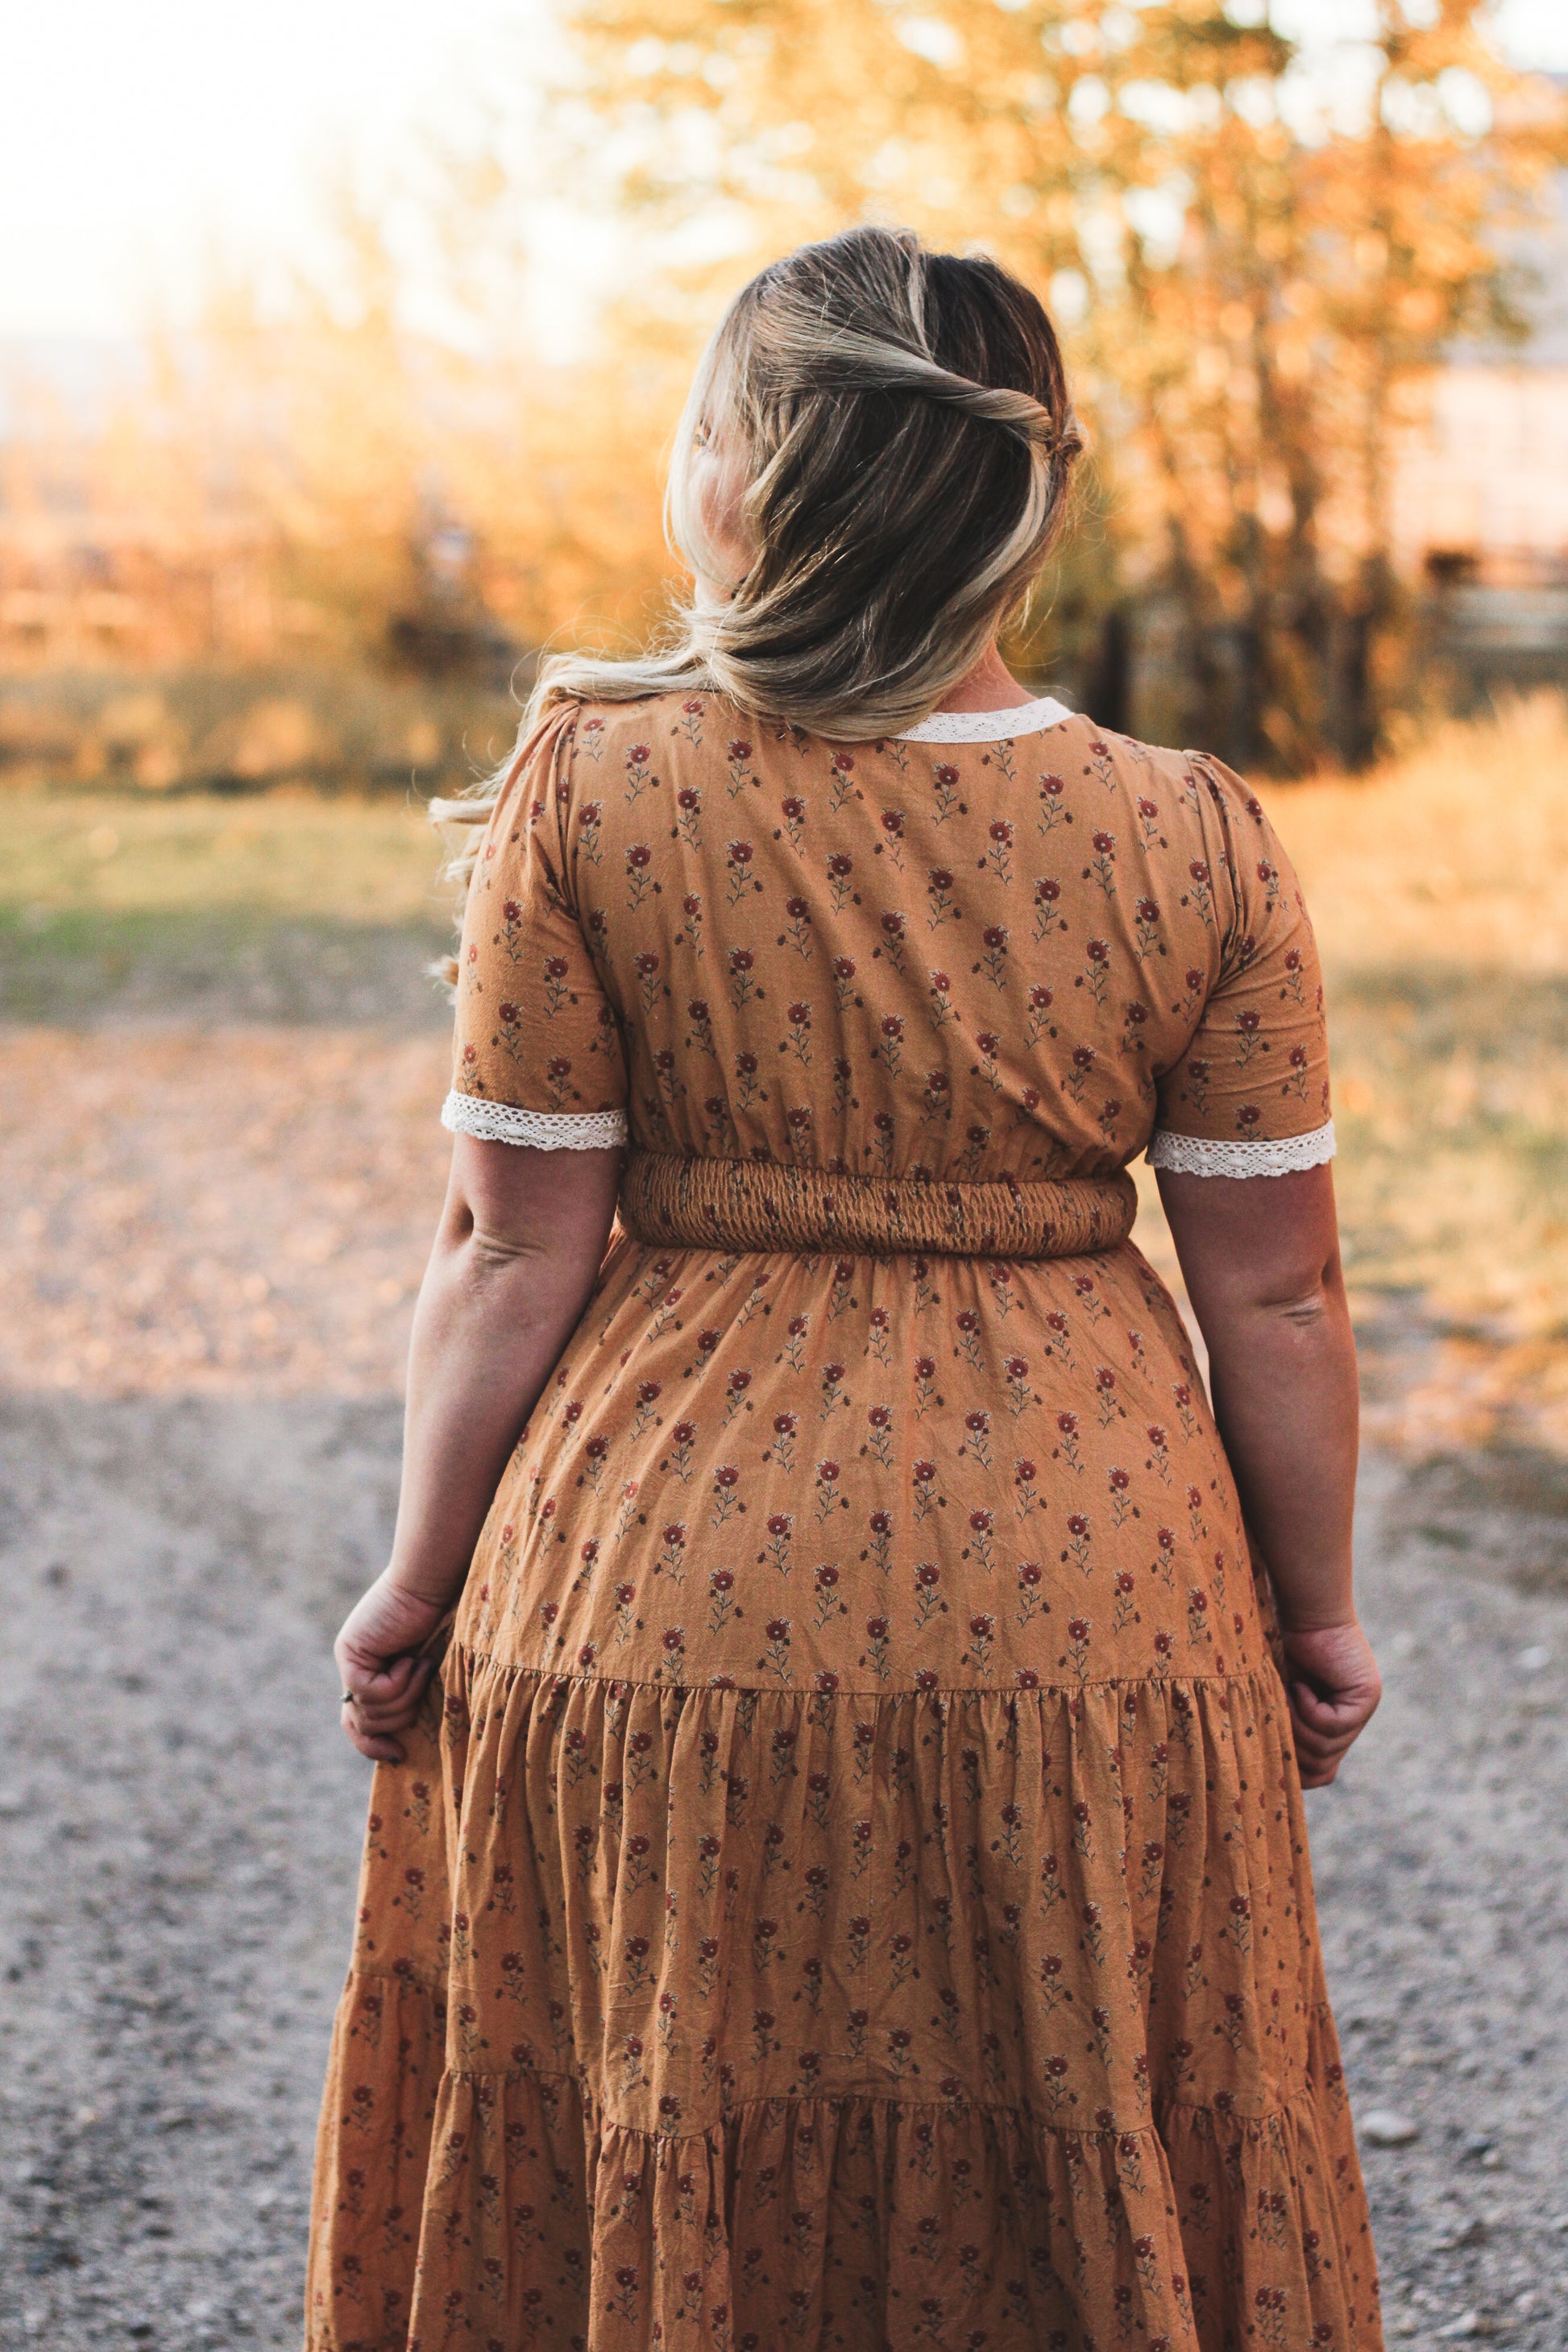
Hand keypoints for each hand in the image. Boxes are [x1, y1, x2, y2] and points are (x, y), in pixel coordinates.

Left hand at [334, 1573, 447, 1763]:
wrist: (431, 1583)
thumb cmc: (441, 1619)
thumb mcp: (424, 1670)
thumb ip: (409, 1695)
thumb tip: (401, 1746)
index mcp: (369, 1673)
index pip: (356, 1723)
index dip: (371, 1745)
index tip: (397, 1755)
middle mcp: (353, 1668)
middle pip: (363, 1724)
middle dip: (396, 1719)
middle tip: (421, 1686)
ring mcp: (348, 1661)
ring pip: (370, 1713)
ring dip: (405, 1696)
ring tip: (420, 1665)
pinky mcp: (350, 1655)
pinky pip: (373, 1693)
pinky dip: (399, 1682)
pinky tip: (410, 1658)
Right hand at [1280, 1619, 1381, 1788]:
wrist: (1303, 1610)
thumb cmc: (1282, 1646)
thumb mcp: (1278, 1697)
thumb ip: (1284, 1727)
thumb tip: (1275, 1770)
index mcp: (1333, 1725)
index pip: (1323, 1773)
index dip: (1296, 1772)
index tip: (1272, 1744)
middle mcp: (1352, 1721)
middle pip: (1323, 1769)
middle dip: (1293, 1749)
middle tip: (1277, 1715)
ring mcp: (1363, 1710)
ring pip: (1327, 1750)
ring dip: (1298, 1726)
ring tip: (1287, 1695)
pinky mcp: (1365, 1697)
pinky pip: (1333, 1726)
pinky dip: (1309, 1710)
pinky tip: (1300, 1685)